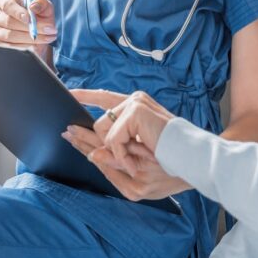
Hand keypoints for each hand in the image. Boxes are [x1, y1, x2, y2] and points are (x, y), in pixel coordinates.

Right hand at [0, 0, 56, 59]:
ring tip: (47, 37)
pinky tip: (38, 45)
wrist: (38, 33)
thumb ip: (41, 3)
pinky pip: (11, 47)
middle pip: (8, 21)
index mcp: (4, 1)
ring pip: (10, 36)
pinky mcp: (0, 44)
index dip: (17, 12)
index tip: (29, 18)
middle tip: (47, 30)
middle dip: (29, 27)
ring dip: (30, 38)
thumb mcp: (44, 7)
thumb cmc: (38, 15)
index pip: (7, 5)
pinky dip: (26, 47)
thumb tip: (33, 7)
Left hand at [65, 89, 187, 200]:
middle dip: (84, 136)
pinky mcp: (136, 110)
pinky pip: (113, 138)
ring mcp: (135, 105)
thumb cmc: (168, 164)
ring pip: (102, 132)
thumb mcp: (135, 163)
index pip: (106, 99)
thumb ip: (113, 156)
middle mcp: (134, 103)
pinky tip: (134, 159)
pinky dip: (121, 153)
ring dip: (114, 153)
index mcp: (135, 112)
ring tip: (134, 162)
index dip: (87, 96)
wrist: (191, 159)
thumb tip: (91, 154)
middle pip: (98, 121)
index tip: (70, 93)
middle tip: (67, 134)